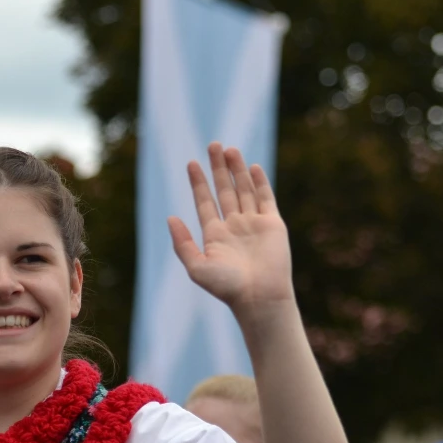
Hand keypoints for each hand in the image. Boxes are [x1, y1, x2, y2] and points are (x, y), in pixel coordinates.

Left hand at [169, 143, 293, 315]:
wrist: (259, 297)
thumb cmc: (226, 287)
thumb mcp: (196, 267)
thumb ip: (182, 243)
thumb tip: (170, 217)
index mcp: (214, 235)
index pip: (205, 202)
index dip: (198, 182)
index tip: (191, 163)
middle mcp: (233, 226)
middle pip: (224, 190)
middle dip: (218, 168)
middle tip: (213, 145)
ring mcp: (253, 224)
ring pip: (244, 189)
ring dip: (236, 169)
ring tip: (229, 149)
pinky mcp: (272, 224)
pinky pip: (265, 198)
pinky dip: (259, 182)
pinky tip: (252, 166)